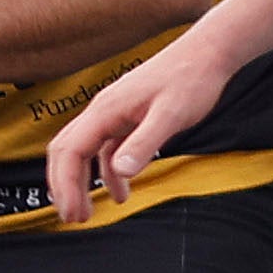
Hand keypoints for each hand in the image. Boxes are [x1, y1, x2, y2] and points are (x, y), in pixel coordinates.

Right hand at [44, 40, 229, 222]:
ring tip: (88, 212)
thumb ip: (145, 143)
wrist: (208, 53)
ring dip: (81, 182)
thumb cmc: (191, 79)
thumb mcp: (171, 115)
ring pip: (82, 151)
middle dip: (64, 186)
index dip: (65, 185)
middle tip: (73, 218)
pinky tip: (122, 192)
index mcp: (106, 111)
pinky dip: (105, 173)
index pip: (70, 152)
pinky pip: (105, 149)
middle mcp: (102, 111)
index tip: (72, 214)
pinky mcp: (127, 118)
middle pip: (66, 152)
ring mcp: (113, 115)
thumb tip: (120, 173)